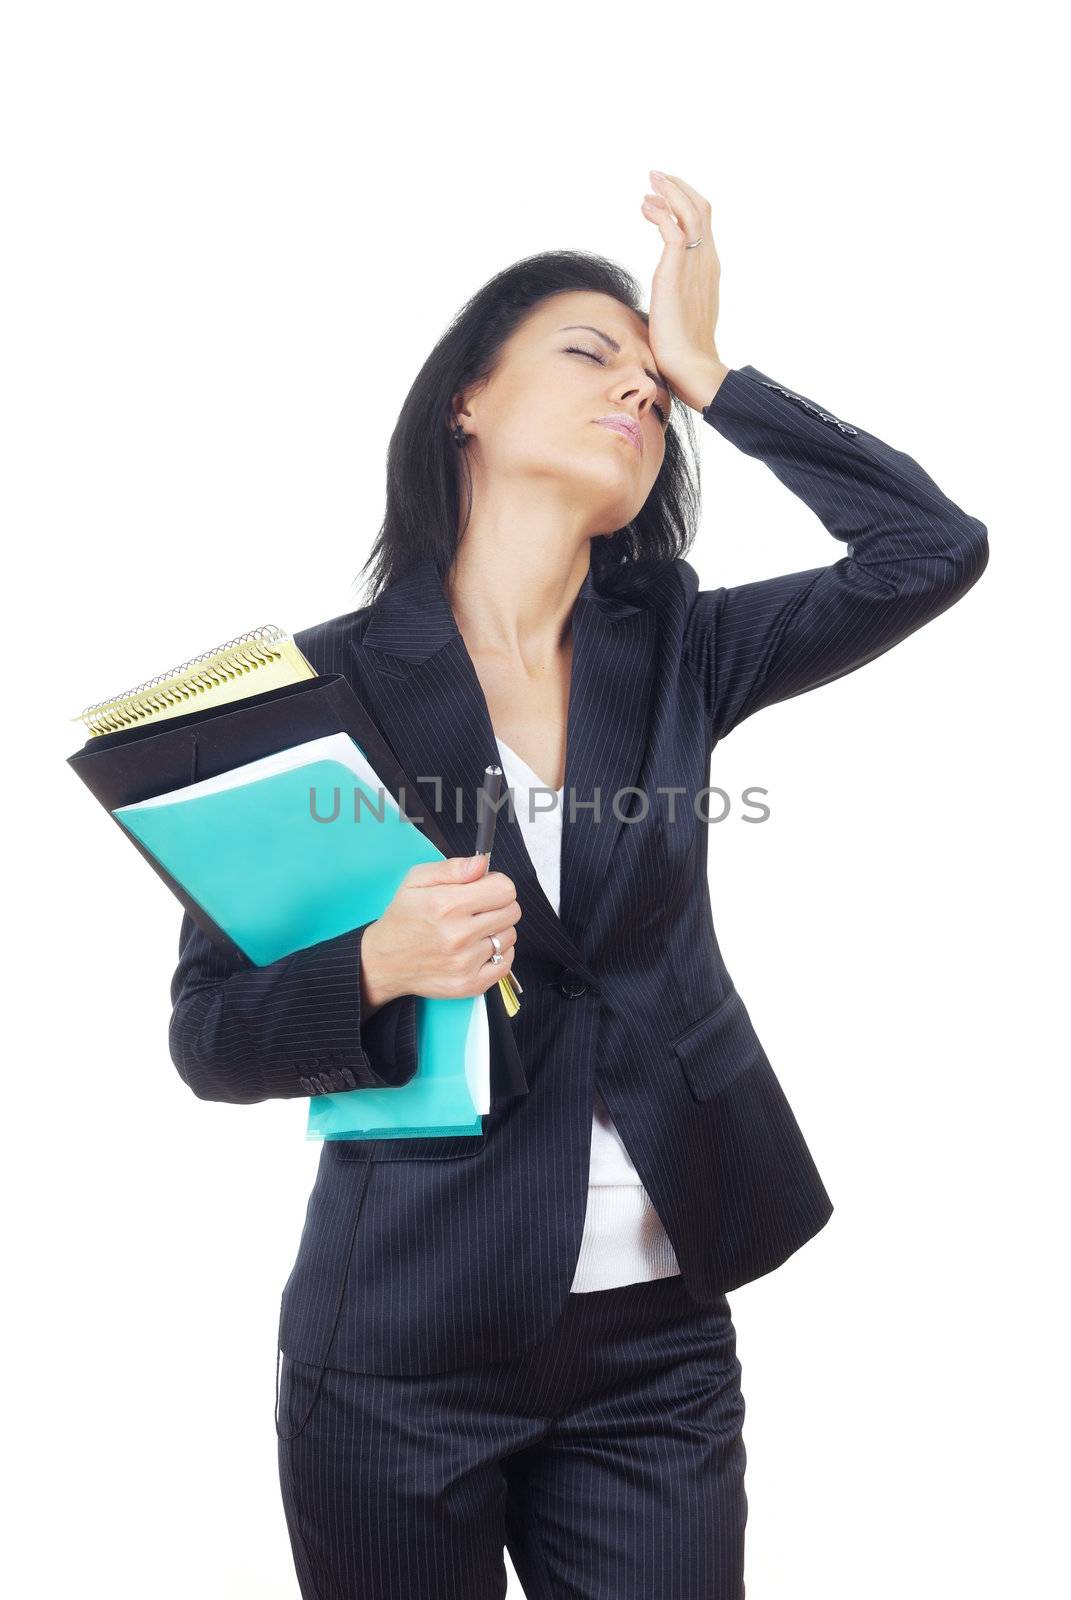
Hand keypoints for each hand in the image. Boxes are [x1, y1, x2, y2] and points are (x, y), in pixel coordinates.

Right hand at [359, 855, 520, 1009]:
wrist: (384, 961)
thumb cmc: (403, 918)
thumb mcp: (416, 880)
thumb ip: (453, 868)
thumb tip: (482, 863)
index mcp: (447, 905)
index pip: (505, 890)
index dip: (496, 884)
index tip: (484, 888)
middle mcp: (459, 935)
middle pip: (512, 911)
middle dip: (498, 905)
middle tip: (478, 909)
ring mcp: (466, 963)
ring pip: (510, 936)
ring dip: (497, 930)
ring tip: (473, 930)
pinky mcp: (471, 984)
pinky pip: (506, 962)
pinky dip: (498, 953)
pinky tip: (478, 948)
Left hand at [641, 170, 727, 411]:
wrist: (690, 367)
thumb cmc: (683, 351)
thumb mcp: (681, 313)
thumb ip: (676, 297)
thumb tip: (663, 302)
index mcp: (709, 269)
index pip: (703, 224)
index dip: (684, 204)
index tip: (661, 198)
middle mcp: (706, 261)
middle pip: (701, 209)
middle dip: (679, 188)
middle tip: (656, 177)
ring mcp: (695, 265)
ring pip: (689, 212)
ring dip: (670, 192)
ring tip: (650, 183)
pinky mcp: (676, 272)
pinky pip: (673, 229)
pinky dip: (661, 212)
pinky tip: (646, 208)